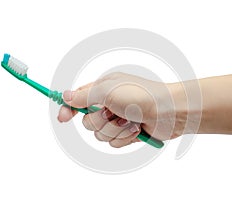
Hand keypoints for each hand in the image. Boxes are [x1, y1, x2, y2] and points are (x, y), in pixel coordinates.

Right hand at [57, 72, 181, 147]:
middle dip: (100, 121)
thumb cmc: (141, 95)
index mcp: (103, 89)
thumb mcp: (108, 90)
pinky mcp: (126, 133)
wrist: (169, 111)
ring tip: (130, 121)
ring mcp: (118, 119)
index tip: (62, 118)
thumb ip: (84, 95)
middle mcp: (109, 104)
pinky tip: (137, 129)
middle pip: (87, 121)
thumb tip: (66, 96)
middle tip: (113, 113)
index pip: (78, 99)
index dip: (68, 108)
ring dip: (115, 129)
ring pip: (100, 135)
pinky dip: (125, 137)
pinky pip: (114, 142)